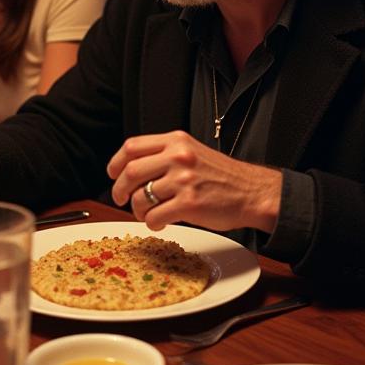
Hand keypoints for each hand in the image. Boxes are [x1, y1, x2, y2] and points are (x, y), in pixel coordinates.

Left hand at [107, 130, 282, 233]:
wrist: (252, 192)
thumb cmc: (221, 176)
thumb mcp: (193, 152)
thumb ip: (165, 154)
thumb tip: (132, 170)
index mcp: (176, 141)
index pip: (132, 147)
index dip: (115, 162)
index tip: (112, 174)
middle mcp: (178, 156)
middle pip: (131, 171)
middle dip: (120, 189)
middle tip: (121, 199)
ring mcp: (183, 180)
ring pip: (140, 197)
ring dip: (138, 210)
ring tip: (146, 214)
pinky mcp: (189, 203)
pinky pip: (154, 216)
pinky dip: (151, 223)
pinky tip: (159, 223)